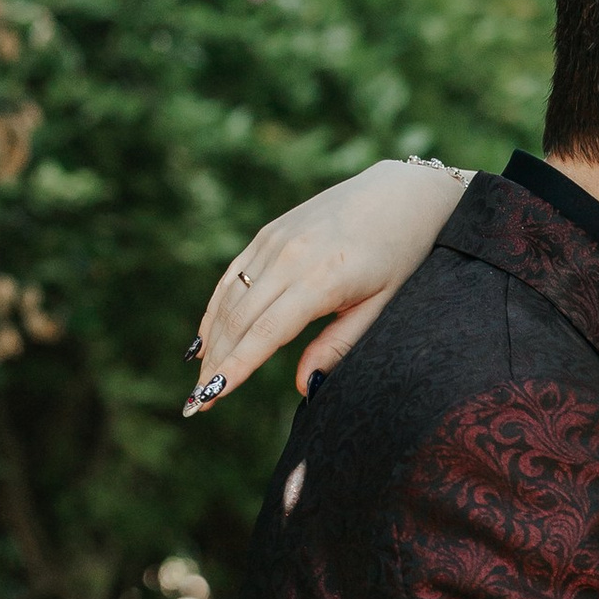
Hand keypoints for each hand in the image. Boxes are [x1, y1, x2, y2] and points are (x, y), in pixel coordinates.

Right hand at [185, 158, 467, 419]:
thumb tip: (303, 385)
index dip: (237, 366)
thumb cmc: (401, 256)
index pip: (267, 332)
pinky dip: (215, 309)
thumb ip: (339, 345)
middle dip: (217, 364)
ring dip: (212, 342)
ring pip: (231, 299)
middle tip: (197, 403)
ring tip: (200, 380)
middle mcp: (290, 256)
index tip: (211, 397)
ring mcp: (275, 241)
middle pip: (240, 320)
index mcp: (322, 279)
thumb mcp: (382, 306)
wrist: (400, 195)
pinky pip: (232, 276)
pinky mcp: (269, 233)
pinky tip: (205, 339)